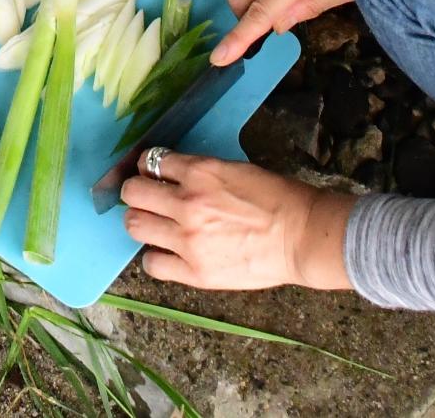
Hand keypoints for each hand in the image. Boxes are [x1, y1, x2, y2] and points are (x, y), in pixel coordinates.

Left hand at [121, 153, 353, 290]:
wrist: (301, 236)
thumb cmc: (277, 199)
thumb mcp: (233, 169)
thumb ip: (199, 174)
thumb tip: (172, 178)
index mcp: (199, 172)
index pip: (151, 162)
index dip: (149, 169)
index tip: (154, 176)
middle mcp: (186, 204)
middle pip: (133, 193)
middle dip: (138, 193)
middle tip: (149, 200)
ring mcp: (188, 240)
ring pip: (135, 226)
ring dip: (142, 222)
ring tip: (157, 226)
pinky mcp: (194, 272)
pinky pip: (153, 263)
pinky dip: (156, 257)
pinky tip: (169, 253)